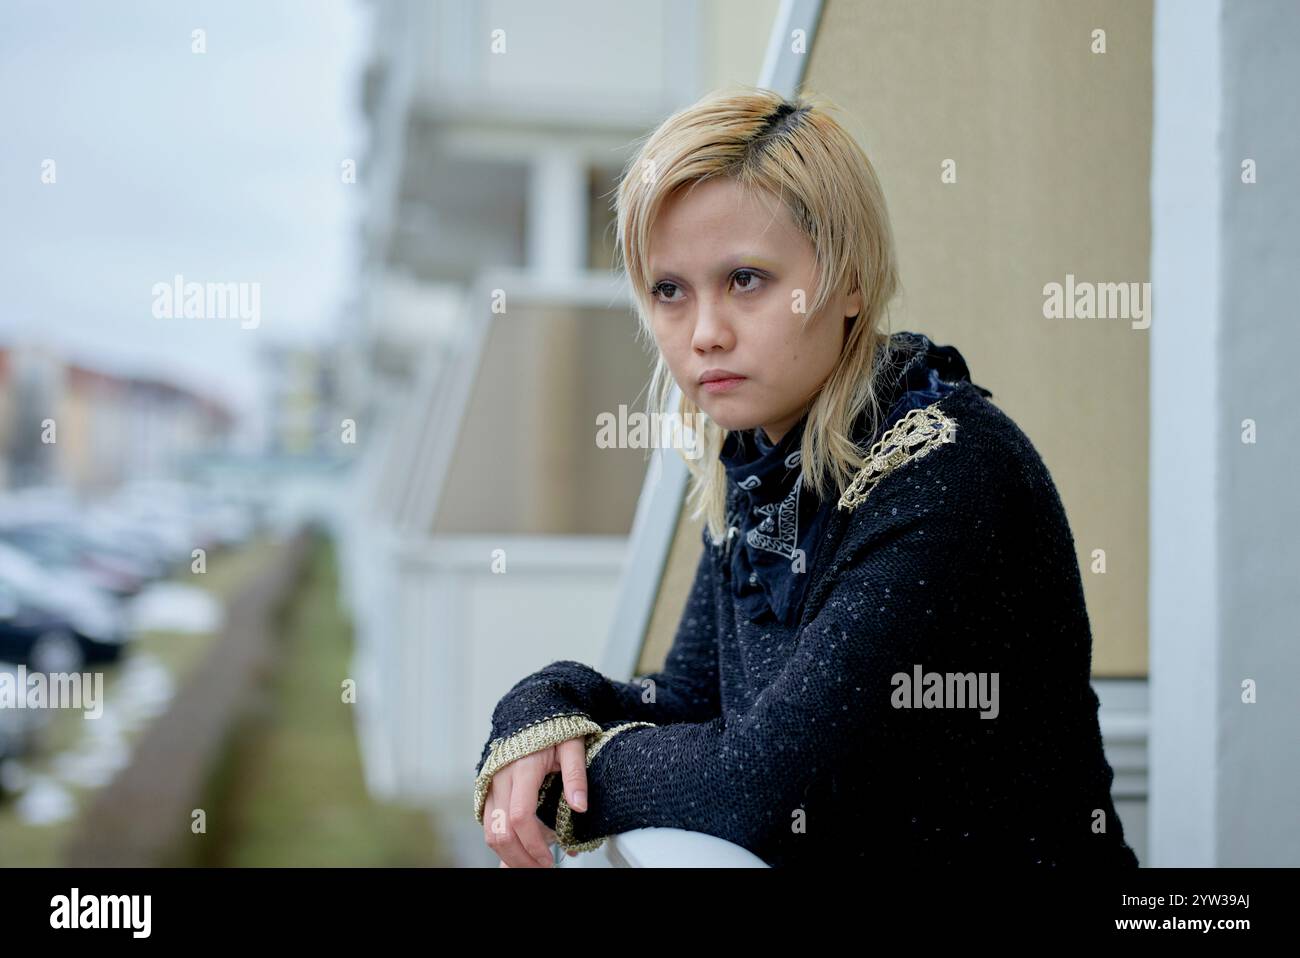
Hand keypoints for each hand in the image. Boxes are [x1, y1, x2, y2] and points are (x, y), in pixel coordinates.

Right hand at [483, 736, 588, 867]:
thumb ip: (576, 776)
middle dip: (520, 858)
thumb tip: (580, 807)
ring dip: (509, 856)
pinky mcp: (487, 790)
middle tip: (543, 869)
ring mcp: (490, 785)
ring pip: (489, 832)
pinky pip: (488, 824)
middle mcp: (500, 778)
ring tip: (533, 864)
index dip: (534, 844)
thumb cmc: (553, 727)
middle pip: (500, 832)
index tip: (550, 860)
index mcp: (523, 767)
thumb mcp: (572, 745)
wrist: (530, 711)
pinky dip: (502, 843)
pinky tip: (518, 854)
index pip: (520, 816)